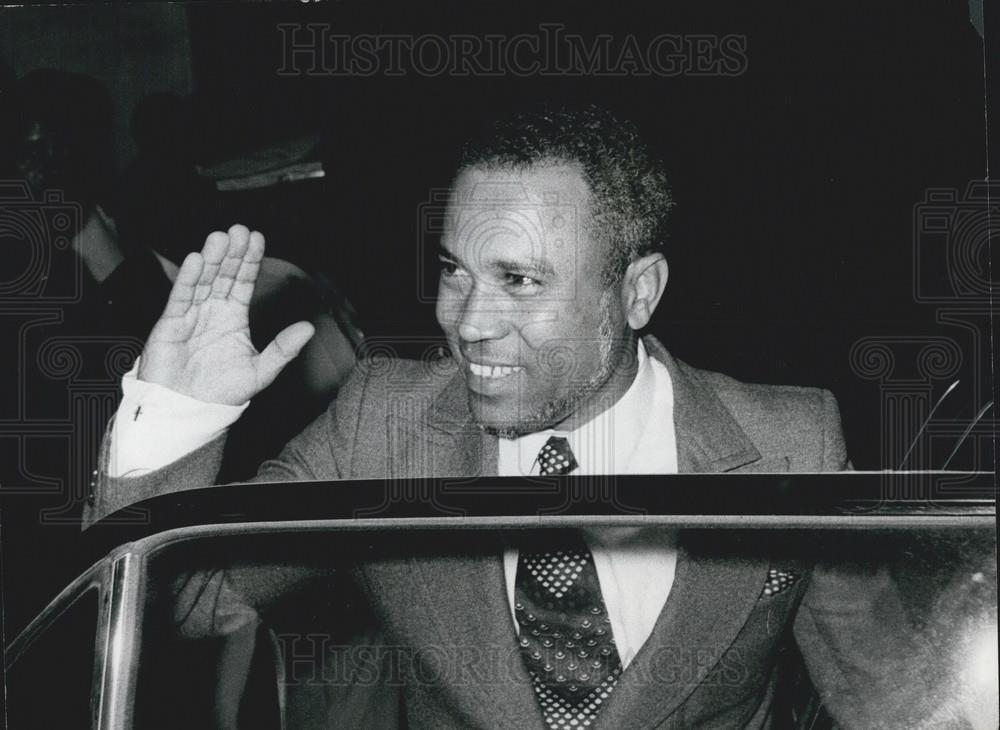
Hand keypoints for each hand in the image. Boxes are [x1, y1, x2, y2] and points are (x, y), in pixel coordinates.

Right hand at [137, 225, 314, 404]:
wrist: (189, 411)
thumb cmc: (221, 393)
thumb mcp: (260, 371)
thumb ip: (283, 349)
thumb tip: (309, 328)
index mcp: (233, 317)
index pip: (243, 282)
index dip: (249, 260)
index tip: (257, 238)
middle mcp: (212, 310)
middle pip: (223, 275)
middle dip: (232, 253)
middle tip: (240, 229)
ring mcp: (191, 315)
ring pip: (203, 281)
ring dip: (212, 259)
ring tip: (221, 237)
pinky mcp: (171, 324)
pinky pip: (181, 298)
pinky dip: (188, 279)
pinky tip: (197, 260)